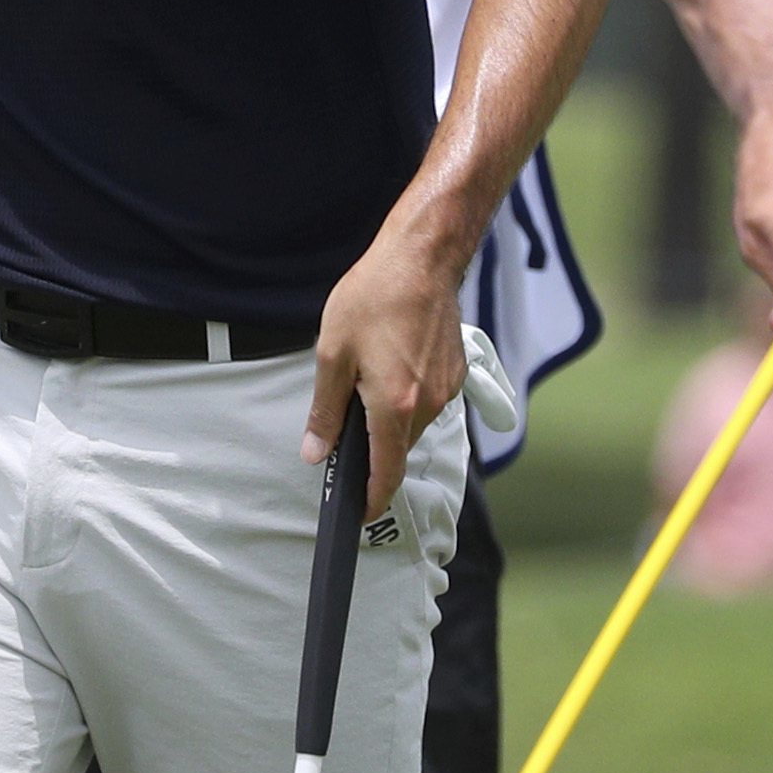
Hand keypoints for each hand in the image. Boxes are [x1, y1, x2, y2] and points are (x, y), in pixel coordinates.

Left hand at [302, 234, 464, 518]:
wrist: (422, 259)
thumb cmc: (375, 298)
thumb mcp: (332, 354)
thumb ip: (325, 411)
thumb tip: (316, 453)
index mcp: (395, 406)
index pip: (386, 472)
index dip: (371, 499)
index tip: (359, 513)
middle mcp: (428, 404)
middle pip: (398, 448)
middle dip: (374, 447)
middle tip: (345, 421)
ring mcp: (447, 389)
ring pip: (414, 424)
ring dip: (391, 417)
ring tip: (368, 375)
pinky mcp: (455, 372)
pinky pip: (429, 401)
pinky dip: (409, 397)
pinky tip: (392, 363)